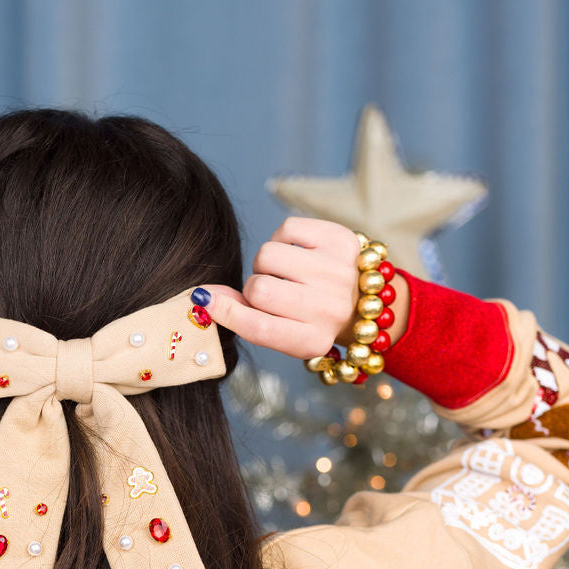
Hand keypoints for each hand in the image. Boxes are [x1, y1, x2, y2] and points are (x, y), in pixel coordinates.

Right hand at [202, 218, 360, 357]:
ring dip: (267, 263)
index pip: (258, 328)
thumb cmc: (311, 319)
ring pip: (268, 254)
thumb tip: (203, 296)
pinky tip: (298, 253)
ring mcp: (338, 273)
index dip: (226, 313)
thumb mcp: (282, 331)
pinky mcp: (342, 240)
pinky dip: (283, 238)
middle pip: (259, 289)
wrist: (365, 303)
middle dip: (254, 286)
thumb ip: (243, 316)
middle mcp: (328, 309)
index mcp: (311, 340)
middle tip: (273, 292)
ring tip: (286, 273)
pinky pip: (287, 227)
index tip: (203, 300)